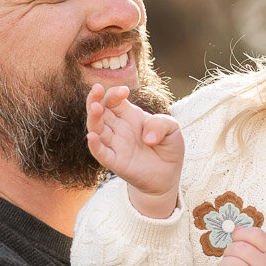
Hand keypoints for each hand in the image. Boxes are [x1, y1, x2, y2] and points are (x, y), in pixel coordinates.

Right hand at [86, 84, 182, 217]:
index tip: (125, 91)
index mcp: (129, 116)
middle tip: (97, 88)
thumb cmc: (168, 149)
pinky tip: (92, 137)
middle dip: (96, 99)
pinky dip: (95, 145)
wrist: (168, 176)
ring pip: (97, 129)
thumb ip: (162, 124)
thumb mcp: (173, 130)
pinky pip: (101, 153)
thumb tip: (147, 138)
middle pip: (100, 111)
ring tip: (95, 107)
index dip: (115, 93)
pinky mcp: (116, 162)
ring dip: (93, 118)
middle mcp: (118, 129)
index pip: (114, 100)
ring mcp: (115, 145)